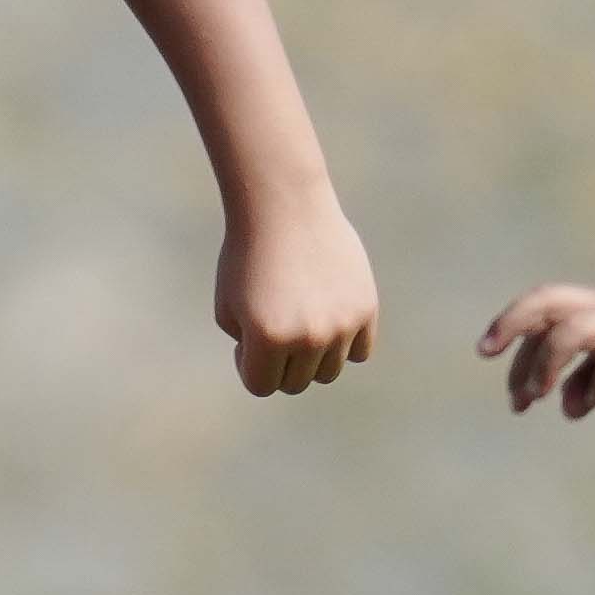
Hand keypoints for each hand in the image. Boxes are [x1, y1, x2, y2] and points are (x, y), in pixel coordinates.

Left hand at [221, 202, 381, 397]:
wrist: (284, 208)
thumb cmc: (247, 258)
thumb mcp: (228, 309)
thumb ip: (249, 350)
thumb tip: (281, 372)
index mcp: (268, 338)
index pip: (261, 386)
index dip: (248, 366)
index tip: (246, 340)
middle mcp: (309, 337)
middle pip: (296, 383)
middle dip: (279, 363)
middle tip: (274, 325)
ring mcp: (341, 325)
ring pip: (328, 372)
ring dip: (311, 357)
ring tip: (299, 320)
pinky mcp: (366, 309)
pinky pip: (360, 352)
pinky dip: (344, 344)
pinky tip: (327, 316)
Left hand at [484, 283, 594, 417]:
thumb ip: (591, 379)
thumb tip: (563, 401)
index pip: (546, 300)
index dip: (511, 320)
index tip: (485, 351)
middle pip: (553, 300)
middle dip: (515, 327)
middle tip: (495, 365)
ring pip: (579, 326)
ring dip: (550, 363)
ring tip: (540, 398)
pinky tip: (591, 405)